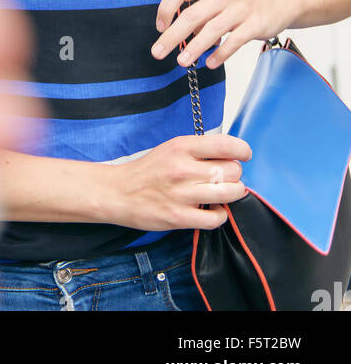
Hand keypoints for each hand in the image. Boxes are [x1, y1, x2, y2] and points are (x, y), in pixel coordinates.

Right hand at [106, 133, 251, 231]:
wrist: (119, 192)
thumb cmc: (147, 170)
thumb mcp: (170, 149)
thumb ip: (198, 150)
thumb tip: (230, 155)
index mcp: (181, 147)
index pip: (225, 145)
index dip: (242, 150)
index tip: (244, 155)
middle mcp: (183, 169)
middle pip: (232, 170)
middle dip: (235, 174)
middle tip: (226, 177)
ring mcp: (182, 194)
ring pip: (229, 193)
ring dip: (233, 193)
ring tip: (224, 192)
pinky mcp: (179, 217)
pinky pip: (216, 218)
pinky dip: (220, 215)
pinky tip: (212, 209)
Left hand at [151, 0, 298, 68]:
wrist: (277, 0)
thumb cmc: (241, 1)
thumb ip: (198, 12)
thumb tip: (178, 34)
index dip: (166, 8)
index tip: (160, 27)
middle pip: (192, 14)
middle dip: (172, 35)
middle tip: (158, 52)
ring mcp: (240, 8)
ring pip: (212, 29)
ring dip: (194, 47)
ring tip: (182, 61)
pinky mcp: (255, 24)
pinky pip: (234, 41)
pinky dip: (220, 54)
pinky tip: (209, 63)